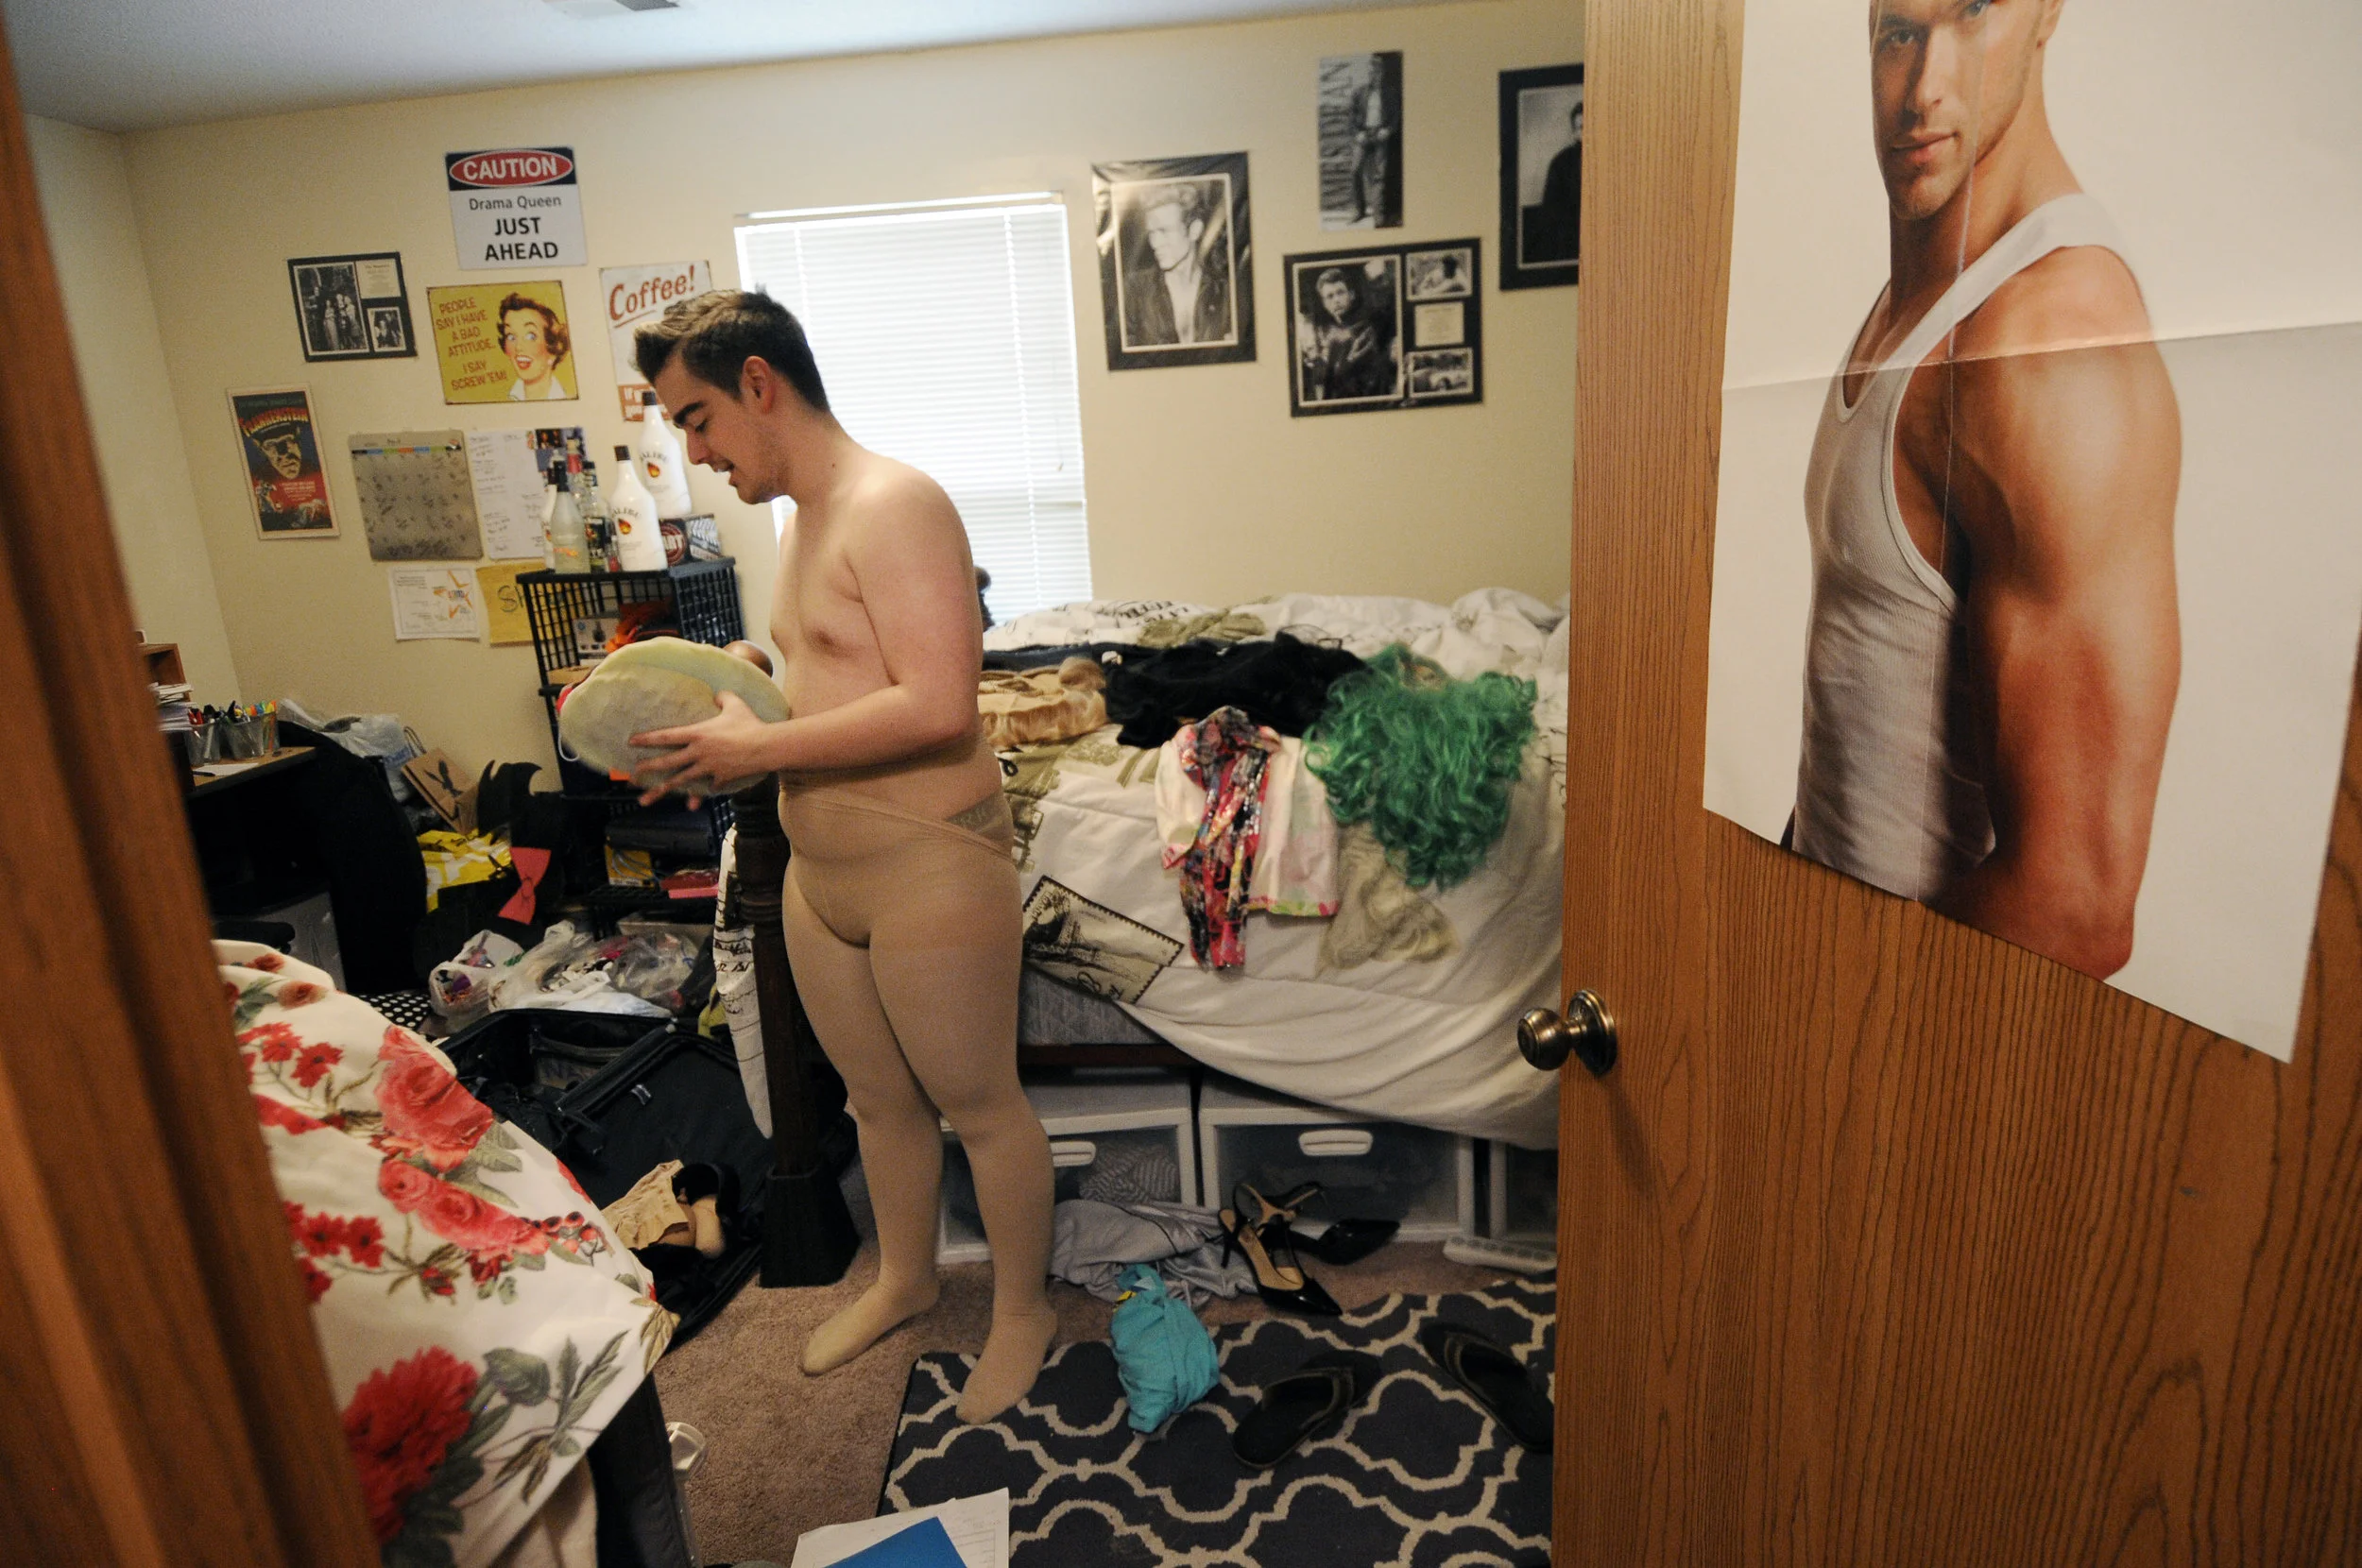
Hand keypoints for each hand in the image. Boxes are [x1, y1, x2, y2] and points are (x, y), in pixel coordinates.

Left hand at [628, 690, 778, 807]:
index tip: (632, 741)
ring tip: (645, 800)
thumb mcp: (735, 704)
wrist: (767, 747)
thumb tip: (718, 694)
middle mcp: (698, 752)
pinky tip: (693, 802)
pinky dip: (701, 793)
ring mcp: (708, 768)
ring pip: (680, 781)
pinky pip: (708, 787)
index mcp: (697, 734)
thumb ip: (723, 697)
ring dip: (661, 791)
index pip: (666, 736)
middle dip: (647, 769)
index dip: (647, 739)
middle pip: (667, 762)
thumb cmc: (750, 724)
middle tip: (631, 775)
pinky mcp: (721, 779)